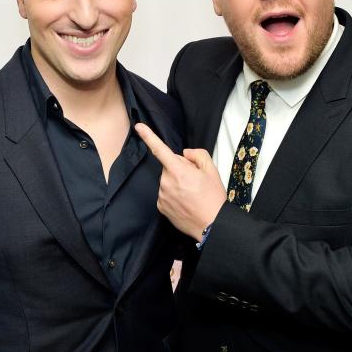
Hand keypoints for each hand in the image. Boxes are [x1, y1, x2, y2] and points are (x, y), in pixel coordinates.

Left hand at [135, 123, 225, 240]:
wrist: (212, 225)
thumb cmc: (213, 197)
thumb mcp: (212, 170)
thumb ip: (197, 155)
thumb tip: (185, 154)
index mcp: (178, 170)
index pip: (160, 149)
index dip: (148, 136)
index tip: (138, 127)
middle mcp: (166, 181)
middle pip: (170, 167)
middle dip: (180, 170)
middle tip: (195, 181)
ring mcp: (162, 195)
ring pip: (168, 181)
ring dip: (177, 184)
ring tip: (192, 194)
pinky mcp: (161, 207)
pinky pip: (165, 194)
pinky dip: (174, 195)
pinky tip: (186, 202)